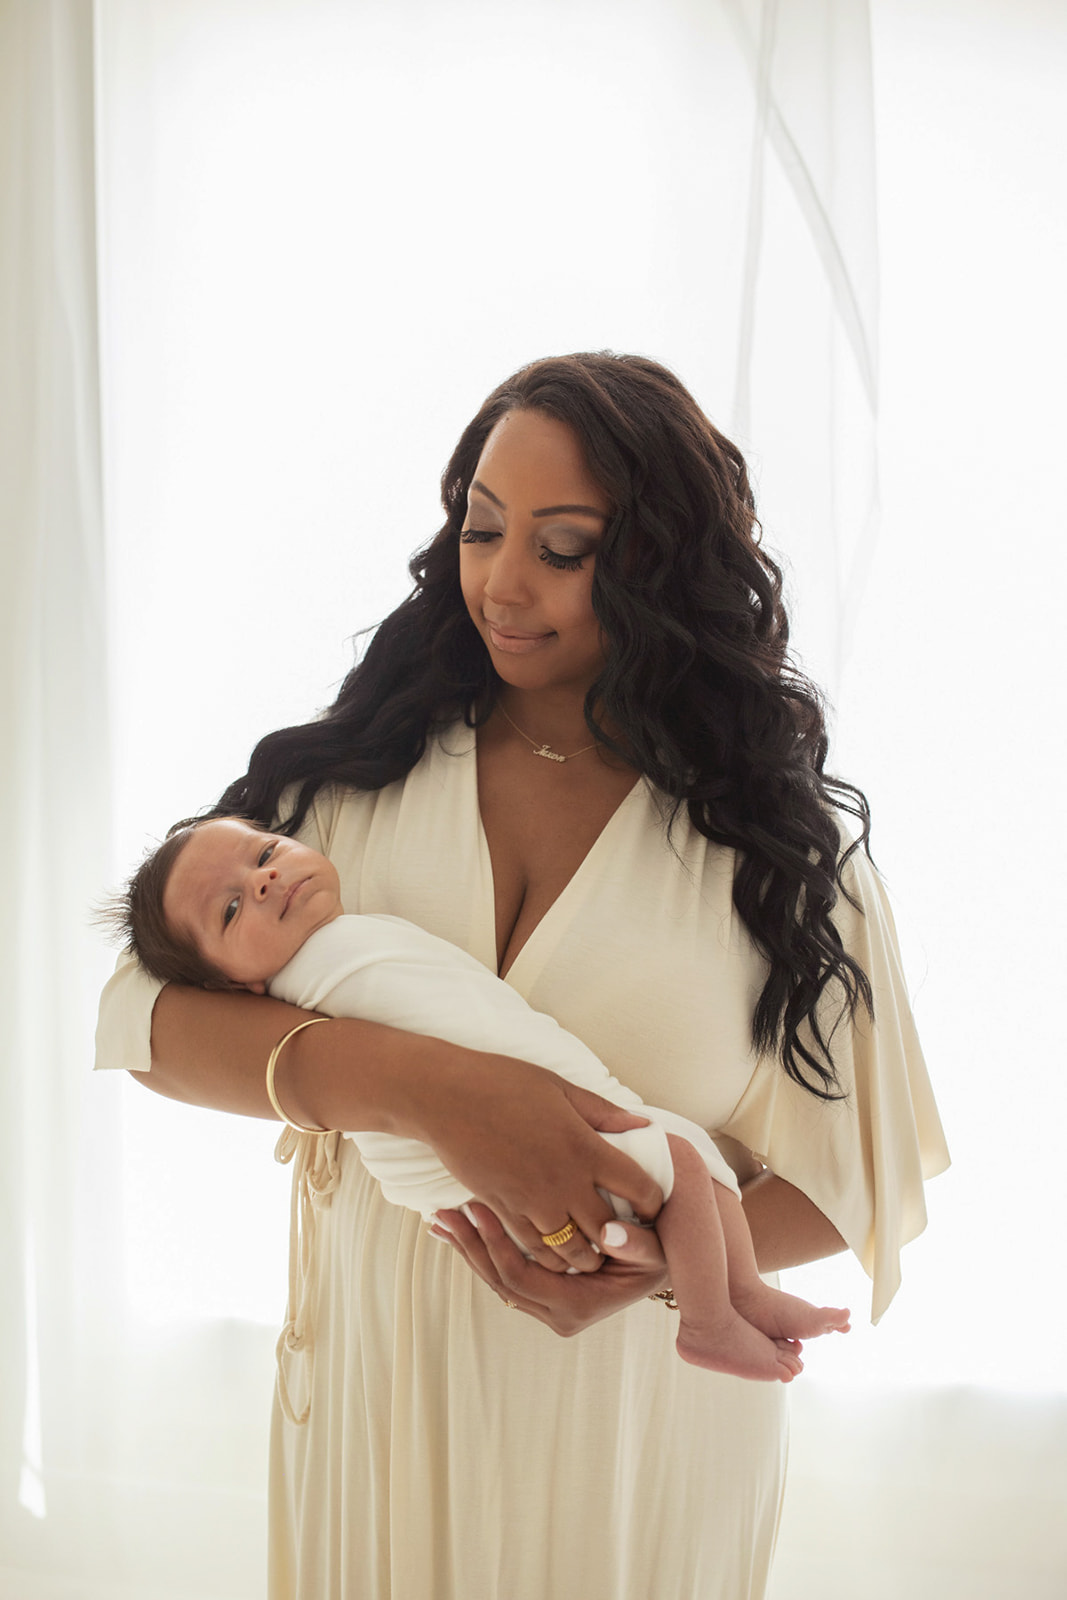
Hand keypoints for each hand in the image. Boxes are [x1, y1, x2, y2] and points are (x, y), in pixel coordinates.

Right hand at [415, 1056, 663, 1272]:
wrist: (445, 1097)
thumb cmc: (504, 1083)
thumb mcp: (562, 1089)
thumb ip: (605, 1113)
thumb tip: (643, 1125)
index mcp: (585, 1148)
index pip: (640, 1189)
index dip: (654, 1201)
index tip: (651, 1201)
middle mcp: (564, 1183)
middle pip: (608, 1232)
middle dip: (621, 1237)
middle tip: (624, 1231)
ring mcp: (532, 1203)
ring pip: (572, 1252)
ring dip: (586, 1253)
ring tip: (592, 1244)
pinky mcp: (504, 1212)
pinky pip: (535, 1250)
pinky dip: (551, 1256)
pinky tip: (556, 1246)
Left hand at [430, 1206, 669, 1335]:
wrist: (665, 1262)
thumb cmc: (661, 1250)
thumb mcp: (656, 1248)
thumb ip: (634, 1243)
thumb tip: (608, 1234)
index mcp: (580, 1306)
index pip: (523, 1279)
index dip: (496, 1245)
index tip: (476, 1207)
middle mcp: (561, 1316)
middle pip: (500, 1283)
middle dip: (471, 1247)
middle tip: (444, 1211)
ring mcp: (550, 1308)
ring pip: (497, 1282)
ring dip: (469, 1249)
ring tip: (440, 1218)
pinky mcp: (543, 1295)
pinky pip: (505, 1276)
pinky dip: (482, 1251)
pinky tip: (459, 1230)